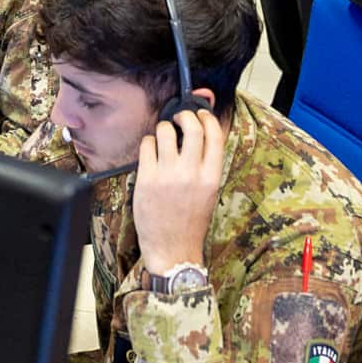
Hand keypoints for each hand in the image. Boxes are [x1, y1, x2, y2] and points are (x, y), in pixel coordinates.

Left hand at [134, 107, 226, 276]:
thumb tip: (200, 134)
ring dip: (163, 128)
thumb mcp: (209, 192)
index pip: (214, 134)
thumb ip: (206, 164)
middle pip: (192, 127)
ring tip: (163, 137)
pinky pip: (146, 146)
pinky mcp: (147, 179)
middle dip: (185, 115)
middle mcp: (191, 173)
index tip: (200, 114)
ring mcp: (168, 175)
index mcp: (212, 177)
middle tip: (179, 118)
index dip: (207, 118)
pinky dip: (148, 143)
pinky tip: (151, 152)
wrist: (173, 249)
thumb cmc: (191, 221)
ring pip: (165, 131)